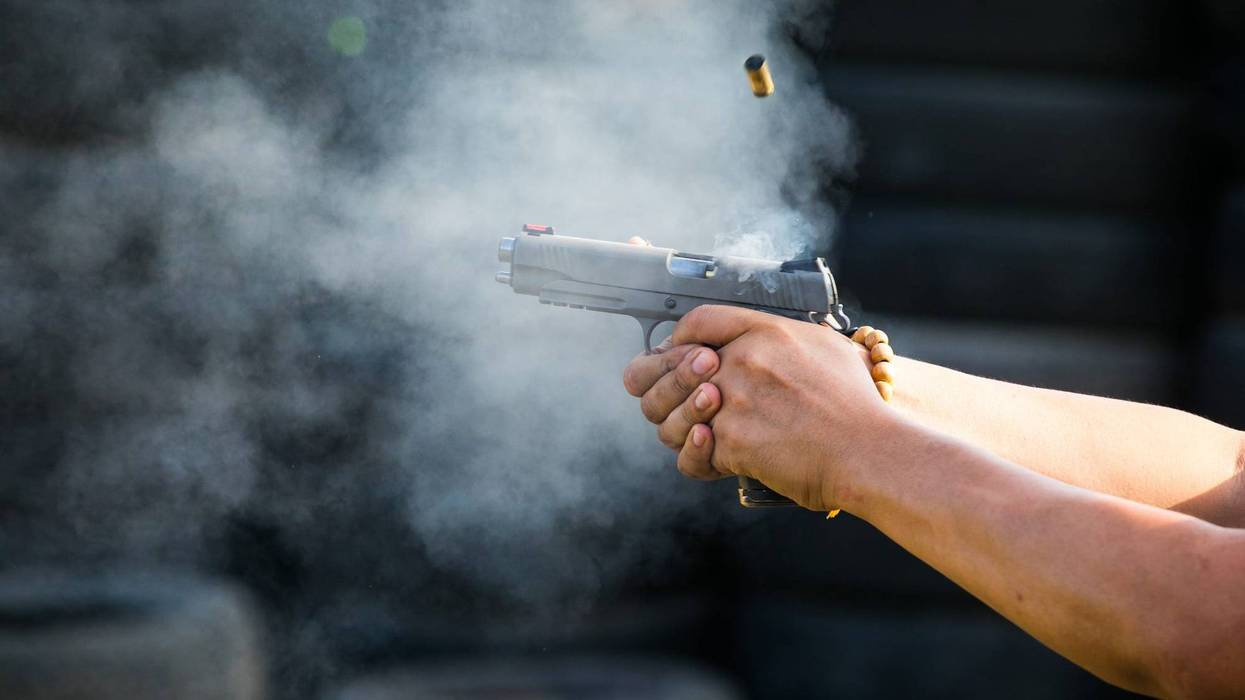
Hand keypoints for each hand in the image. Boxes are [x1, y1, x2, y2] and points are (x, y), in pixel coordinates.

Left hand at [625, 305, 886, 509]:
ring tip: (702, 436)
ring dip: (679, 428)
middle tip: (673, 403)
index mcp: (765, 332)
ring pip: (671, 415)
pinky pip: (691, 454)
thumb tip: (762, 341)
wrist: (870, 451)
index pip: (697, 321)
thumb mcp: (826, 348)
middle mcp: (743, 360)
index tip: (678, 357)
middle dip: (662, 387)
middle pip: (669, 367)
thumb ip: (784, 339)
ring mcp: (733, 400)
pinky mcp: (731, 441)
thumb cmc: (857, 406)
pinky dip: (698, 459)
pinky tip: (713, 454)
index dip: (678, 341)